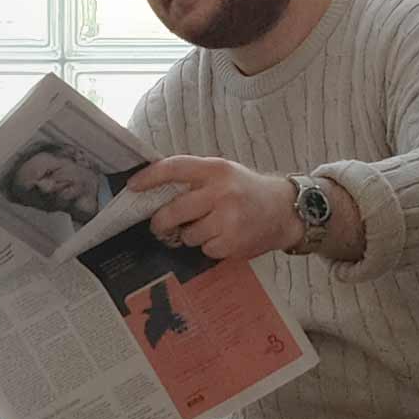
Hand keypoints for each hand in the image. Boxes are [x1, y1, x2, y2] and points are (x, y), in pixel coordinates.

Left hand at [126, 155, 298, 263]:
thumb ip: (195, 179)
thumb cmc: (247, 190)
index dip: (149, 177)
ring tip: (208, 228)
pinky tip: (223, 238)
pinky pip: (204, 249)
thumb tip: (155, 191)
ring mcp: (227, 219)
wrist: (285, 210)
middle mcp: (220, 192)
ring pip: (187, 234)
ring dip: (190, 235)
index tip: (132, 186)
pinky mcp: (232, 242)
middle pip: (173, 211)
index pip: (174, 168)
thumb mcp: (223, 173)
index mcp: (215, 169)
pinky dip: (208, 247)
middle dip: (161, 222)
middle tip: (160, 226)